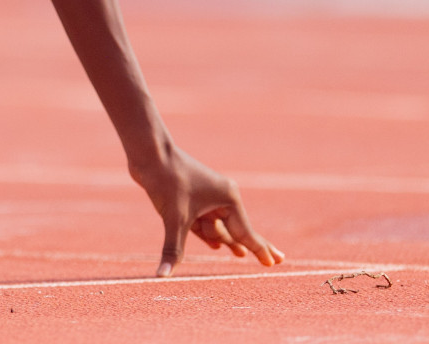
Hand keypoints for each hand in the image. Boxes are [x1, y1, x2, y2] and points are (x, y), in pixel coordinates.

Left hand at [134, 147, 283, 277]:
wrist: (149, 153)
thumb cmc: (167, 180)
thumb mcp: (174, 219)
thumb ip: (174, 249)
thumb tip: (162, 275)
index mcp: (228, 198)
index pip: (246, 233)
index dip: (259, 250)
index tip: (275, 263)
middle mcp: (222, 198)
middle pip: (240, 230)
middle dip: (255, 246)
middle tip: (279, 259)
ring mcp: (207, 198)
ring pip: (216, 227)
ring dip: (220, 240)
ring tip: (240, 255)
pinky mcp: (191, 198)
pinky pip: (203, 222)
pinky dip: (207, 233)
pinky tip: (215, 245)